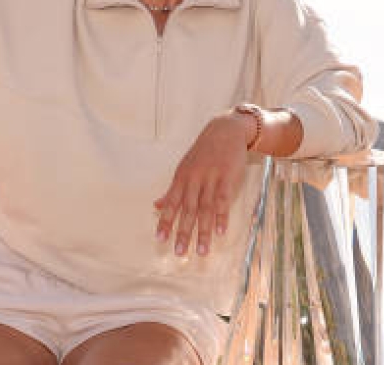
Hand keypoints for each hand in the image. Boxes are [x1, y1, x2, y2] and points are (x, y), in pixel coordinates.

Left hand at [153, 112, 251, 256]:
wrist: (225, 130)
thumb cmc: (203, 152)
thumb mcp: (184, 168)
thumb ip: (172, 190)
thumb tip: (156, 205)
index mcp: (182, 178)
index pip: (171, 203)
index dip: (165, 221)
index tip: (160, 239)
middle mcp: (194, 179)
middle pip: (187, 210)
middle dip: (183, 232)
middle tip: (180, 252)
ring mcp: (210, 178)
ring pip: (205, 209)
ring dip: (204, 231)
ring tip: (202, 251)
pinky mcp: (227, 177)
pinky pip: (223, 200)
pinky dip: (222, 217)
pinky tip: (221, 232)